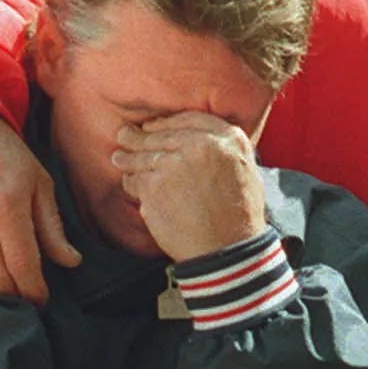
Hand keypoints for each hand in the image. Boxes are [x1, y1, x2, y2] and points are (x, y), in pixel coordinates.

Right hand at [0, 109, 80, 303]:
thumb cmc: (3, 154)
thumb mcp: (38, 182)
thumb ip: (53, 226)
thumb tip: (71, 262)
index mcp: (8, 203)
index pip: (23, 265)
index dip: (34, 291)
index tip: (41, 300)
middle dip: (11, 298)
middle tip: (22, 303)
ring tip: (0, 295)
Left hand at [113, 113, 266, 261]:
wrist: (227, 249)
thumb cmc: (239, 217)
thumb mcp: (247, 172)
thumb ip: (224, 150)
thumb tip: (200, 138)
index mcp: (228, 139)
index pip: (189, 119)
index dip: (166, 122)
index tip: (152, 126)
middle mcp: (202, 145)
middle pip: (161, 135)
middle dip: (140, 137)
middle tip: (125, 136)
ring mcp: (175, 163)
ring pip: (143, 154)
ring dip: (128, 158)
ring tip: (119, 158)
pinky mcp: (154, 185)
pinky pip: (134, 178)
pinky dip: (131, 183)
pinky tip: (131, 185)